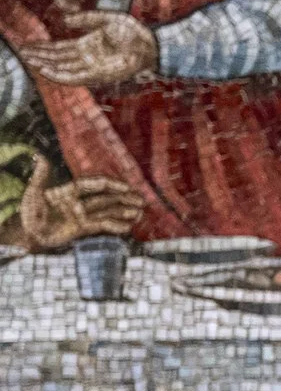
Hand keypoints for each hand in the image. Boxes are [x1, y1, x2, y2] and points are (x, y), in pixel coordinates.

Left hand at [14, 154, 143, 249]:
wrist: (28, 233)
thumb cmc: (29, 212)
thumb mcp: (33, 193)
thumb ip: (41, 177)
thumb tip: (41, 156)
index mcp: (69, 191)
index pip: (93, 185)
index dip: (110, 185)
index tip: (126, 187)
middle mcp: (79, 201)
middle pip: (105, 198)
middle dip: (123, 198)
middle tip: (141, 200)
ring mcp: (83, 215)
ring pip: (107, 211)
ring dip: (123, 211)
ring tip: (139, 213)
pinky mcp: (83, 228)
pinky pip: (102, 226)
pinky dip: (115, 226)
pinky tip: (128, 227)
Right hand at [18, 10, 157, 86]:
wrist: (151, 42)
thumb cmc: (132, 31)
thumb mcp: (104, 20)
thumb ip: (84, 20)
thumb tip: (65, 19)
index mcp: (89, 45)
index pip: (61, 49)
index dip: (44, 48)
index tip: (28, 45)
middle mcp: (89, 58)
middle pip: (59, 59)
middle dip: (41, 57)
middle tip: (22, 53)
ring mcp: (95, 67)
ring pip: (65, 69)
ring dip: (47, 66)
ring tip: (30, 62)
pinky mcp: (101, 74)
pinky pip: (77, 77)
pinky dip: (61, 75)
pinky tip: (48, 72)